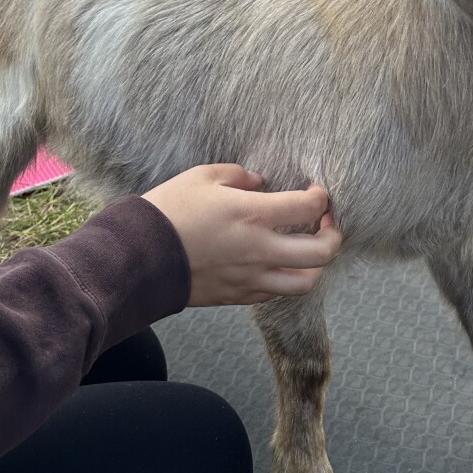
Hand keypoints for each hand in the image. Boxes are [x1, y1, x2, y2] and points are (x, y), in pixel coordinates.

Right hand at [142, 164, 341, 305]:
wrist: (137, 258)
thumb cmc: (167, 212)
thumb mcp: (201, 177)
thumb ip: (238, 176)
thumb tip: (259, 182)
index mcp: (253, 215)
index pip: (309, 208)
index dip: (321, 198)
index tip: (315, 192)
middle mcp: (260, 250)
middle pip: (322, 252)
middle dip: (334, 234)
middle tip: (326, 222)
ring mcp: (251, 277)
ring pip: (306, 282)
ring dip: (316, 265)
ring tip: (310, 249)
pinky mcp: (237, 296)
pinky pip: (275, 294)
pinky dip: (285, 278)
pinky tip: (277, 263)